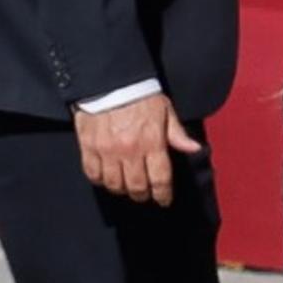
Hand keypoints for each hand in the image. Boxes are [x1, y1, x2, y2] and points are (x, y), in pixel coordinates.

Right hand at [73, 93, 201, 206]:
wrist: (110, 81)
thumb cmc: (142, 96)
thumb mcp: (165, 111)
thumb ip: (177, 134)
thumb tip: (195, 150)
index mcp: (151, 142)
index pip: (160, 178)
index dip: (163, 194)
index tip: (164, 200)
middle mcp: (129, 150)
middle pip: (136, 186)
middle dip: (143, 195)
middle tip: (145, 195)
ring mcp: (107, 151)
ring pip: (114, 184)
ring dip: (122, 190)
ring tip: (127, 188)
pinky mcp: (88, 148)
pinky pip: (93, 174)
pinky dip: (100, 181)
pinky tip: (107, 179)